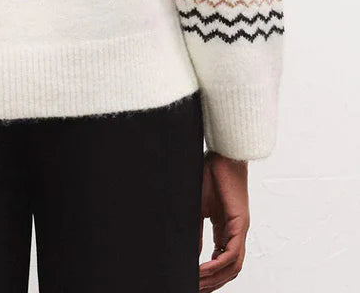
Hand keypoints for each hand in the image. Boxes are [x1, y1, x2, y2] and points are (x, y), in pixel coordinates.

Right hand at [199, 150, 249, 290]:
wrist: (222, 155)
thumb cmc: (211, 173)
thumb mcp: (198, 207)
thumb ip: (196, 231)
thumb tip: (192, 253)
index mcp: (226, 228)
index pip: (222, 260)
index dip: (210, 275)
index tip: (195, 282)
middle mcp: (236, 232)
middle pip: (229, 269)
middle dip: (212, 282)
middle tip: (195, 289)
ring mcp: (240, 228)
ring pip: (232, 266)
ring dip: (215, 278)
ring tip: (197, 283)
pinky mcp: (240, 223)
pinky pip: (231, 252)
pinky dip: (218, 264)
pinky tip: (204, 269)